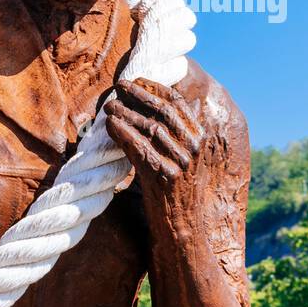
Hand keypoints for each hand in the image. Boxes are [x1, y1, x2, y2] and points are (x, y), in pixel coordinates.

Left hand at [104, 78, 204, 216]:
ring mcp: (180, 162)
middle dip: (138, 94)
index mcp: (199, 138)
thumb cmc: (176, 191)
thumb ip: (175, 134)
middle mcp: (193, 147)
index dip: (156, 88)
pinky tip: (109, 126)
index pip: (178, 103)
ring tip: (108, 106)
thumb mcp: (183, 158)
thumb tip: (159, 106)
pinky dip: (122, 133)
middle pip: (163, 111)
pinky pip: (139, 148)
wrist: (183, 227)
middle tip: (118, 86)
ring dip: (125, 113)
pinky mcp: (164, 176)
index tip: (136, 79)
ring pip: (149, 127)